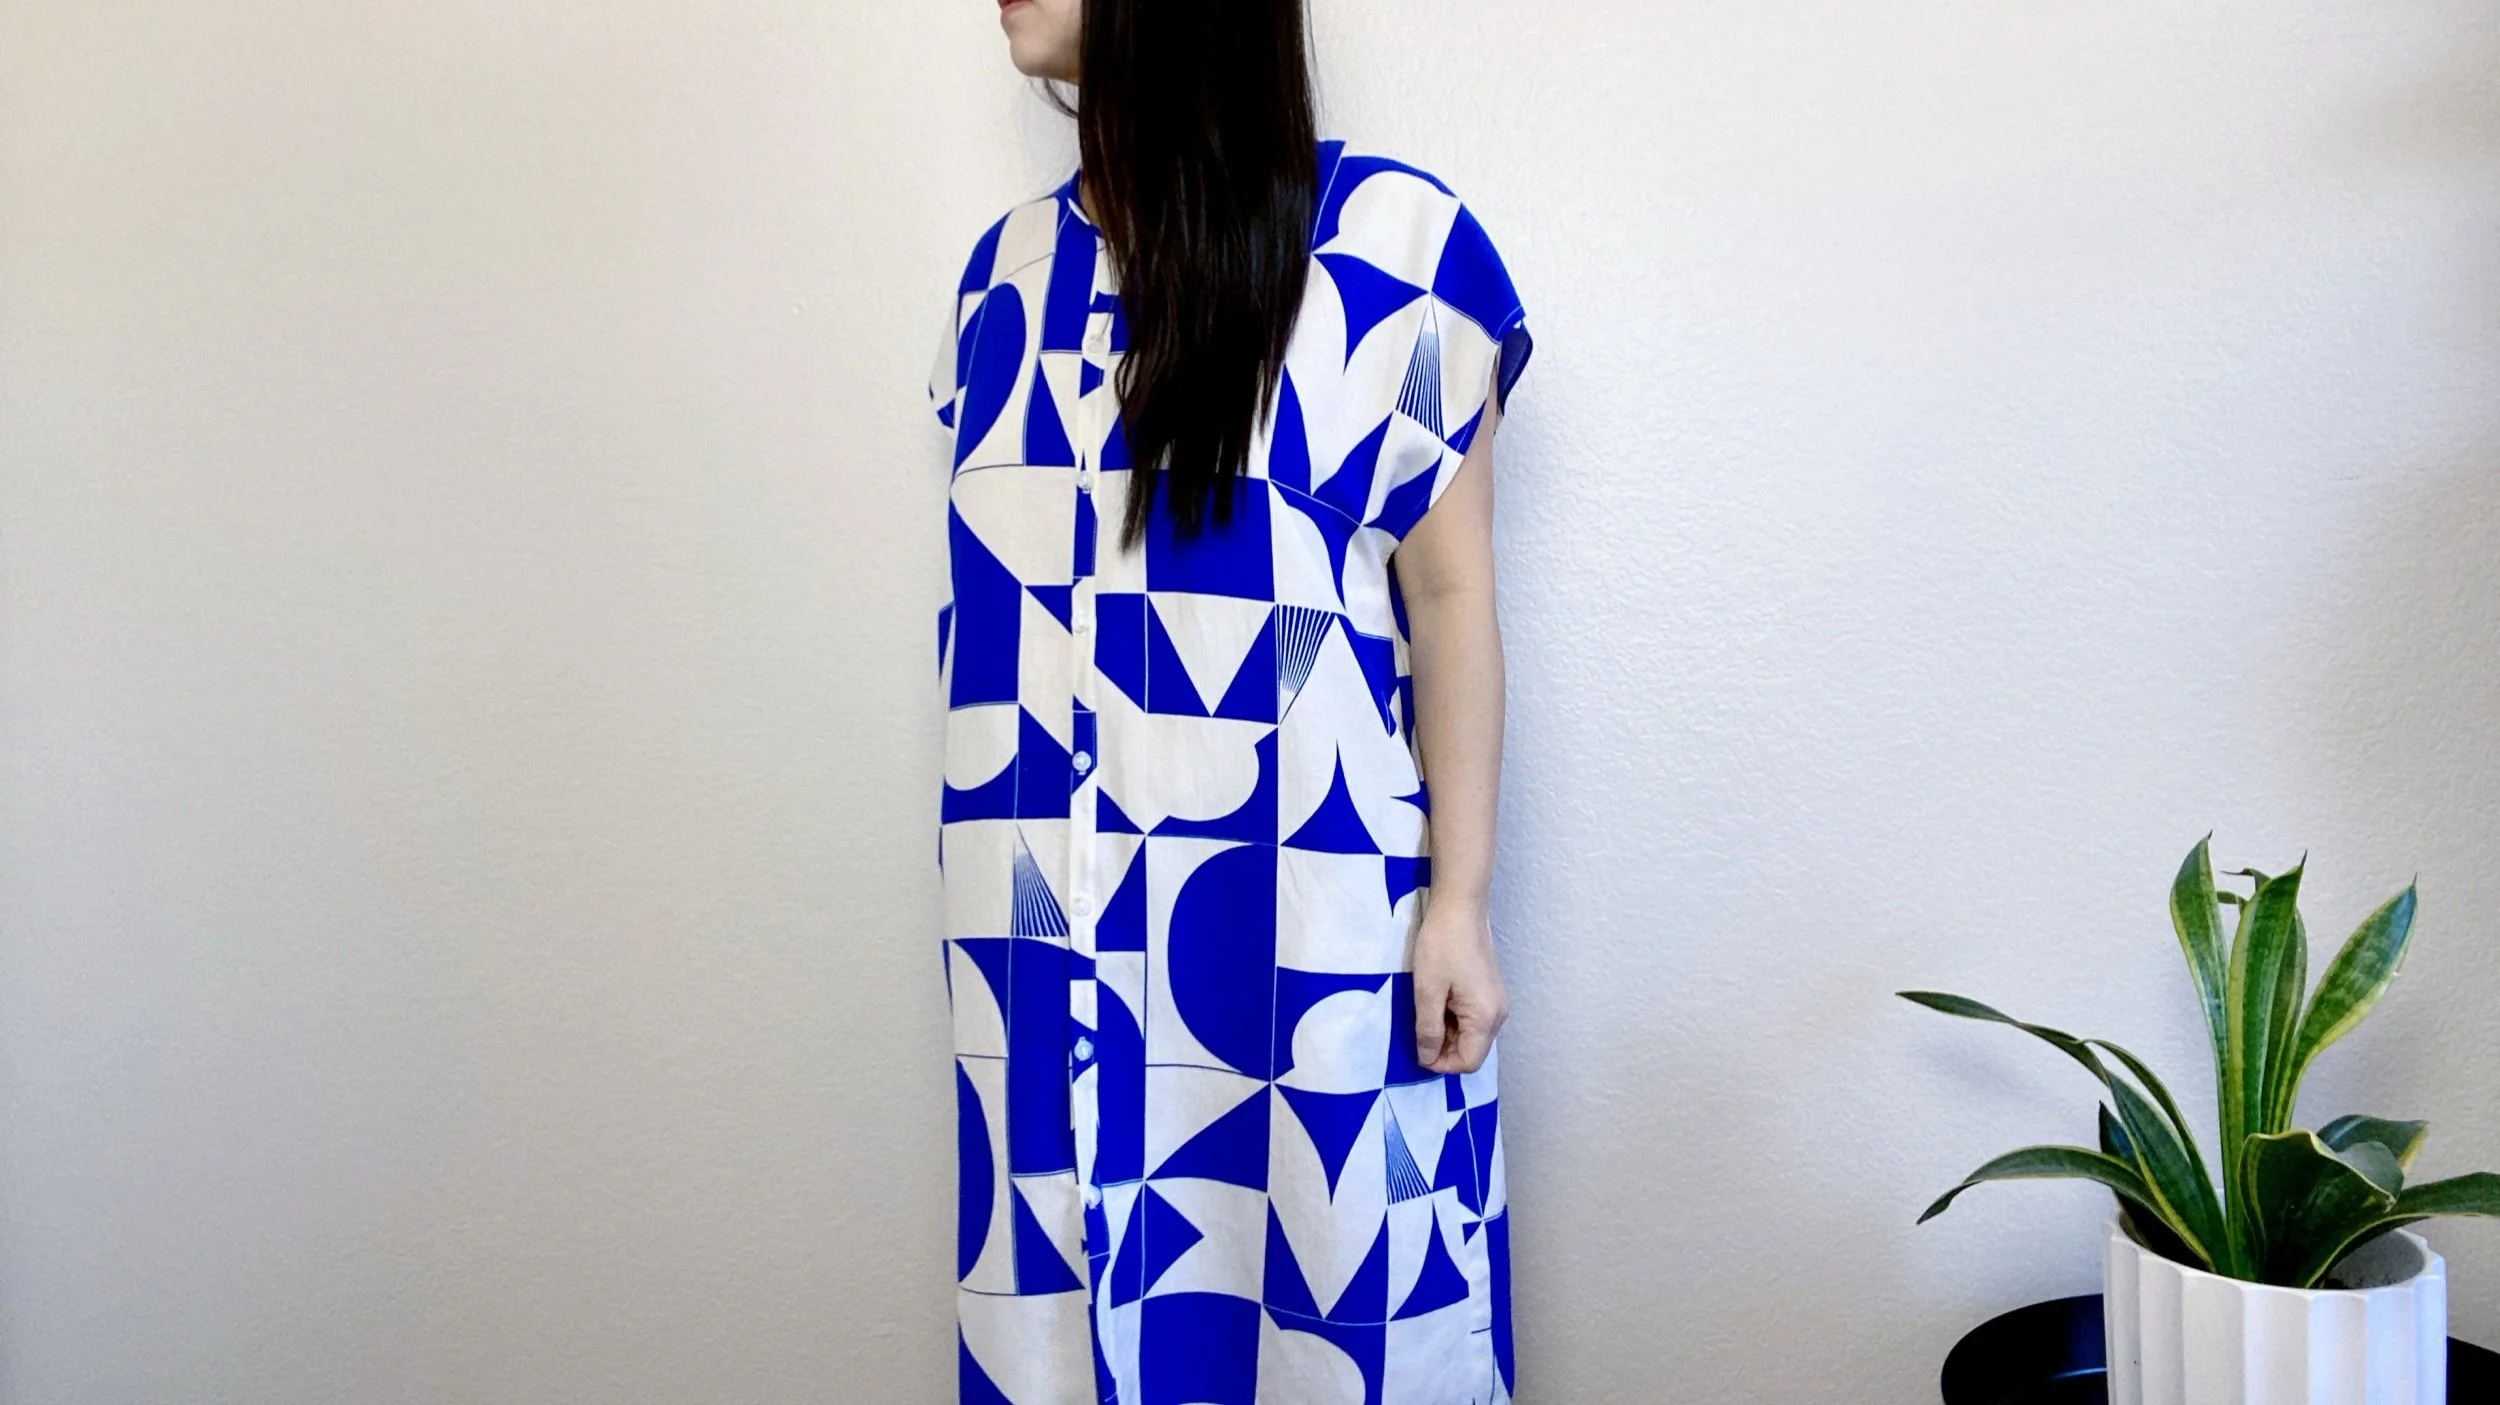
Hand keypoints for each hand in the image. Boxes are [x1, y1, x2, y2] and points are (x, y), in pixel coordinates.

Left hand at [1411, 900, 1507, 1074]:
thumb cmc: (1442, 947)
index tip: (1418, 1049)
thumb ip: (1428, 1030)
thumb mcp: (1427, 991)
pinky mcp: (1490, 991)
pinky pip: (1473, 1019)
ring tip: (1426, 1010)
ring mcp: (1496, 1002)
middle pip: (1472, 1050)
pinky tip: (1437, 1000)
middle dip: (1443, 1048)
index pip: (1468, 1062)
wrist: (1460, 908)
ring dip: (1447, 1032)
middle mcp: (1498, 1014)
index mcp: (1485, 1018)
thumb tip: (1428, 1058)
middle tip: (1418, 1028)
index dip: (1442, 1064)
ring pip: (1471, 1035)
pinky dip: (1453, 1018)